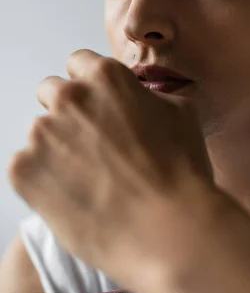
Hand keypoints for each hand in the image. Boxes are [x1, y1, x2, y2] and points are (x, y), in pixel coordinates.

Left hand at [8, 50, 216, 292]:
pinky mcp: (23, 172)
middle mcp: (69, 98)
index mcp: (105, 77)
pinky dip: (44, 181)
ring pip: (41, 134)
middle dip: (67, 112)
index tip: (98, 107)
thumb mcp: (182, 113)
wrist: (169, 229)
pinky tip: (76, 198)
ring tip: (91, 180)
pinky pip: (25, 168)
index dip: (91, 87)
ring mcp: (41, 135)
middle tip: (92, 145)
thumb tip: (142, 98)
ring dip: (58, 149)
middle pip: (51, 92)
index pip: (79, 63)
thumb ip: (150, 95)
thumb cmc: (181, 172)